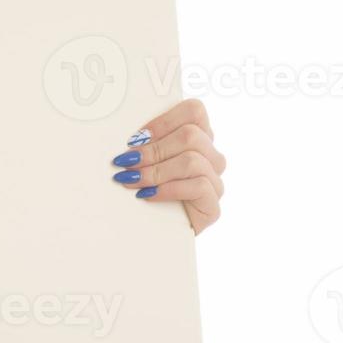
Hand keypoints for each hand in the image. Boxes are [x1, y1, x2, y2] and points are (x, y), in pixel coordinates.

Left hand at [110, 98, 225, 233]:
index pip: (195, 111)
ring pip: (192, 161)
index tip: (136, 137)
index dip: (164, 120)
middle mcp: (211, 157)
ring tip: (131, 179)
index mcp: (197, 137)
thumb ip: (143, 142)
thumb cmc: (145, 188)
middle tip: (127, 161)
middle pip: (191, 136)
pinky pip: (199, 186)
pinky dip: (168, 189)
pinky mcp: (213, 206)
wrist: (153, 232)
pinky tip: (147, 195)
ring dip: (156, 170)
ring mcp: (215, 181)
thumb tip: (127, 137)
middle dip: (153, 149)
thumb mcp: (143, 160)